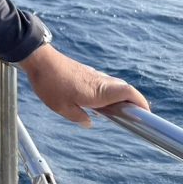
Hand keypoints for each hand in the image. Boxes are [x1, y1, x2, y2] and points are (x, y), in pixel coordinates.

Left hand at [18, 44, 149, 126]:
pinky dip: (104, 92)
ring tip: (110, 112)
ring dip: (116, 97)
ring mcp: (91, 74)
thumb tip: (89, 123)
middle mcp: (99, 81)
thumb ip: (79, 118)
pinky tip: (92, 101)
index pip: (129, 93)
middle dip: (130, 102)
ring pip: (112, 85)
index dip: (141, 103)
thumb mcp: (62, 108)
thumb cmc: (50, 84)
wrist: (38, 59)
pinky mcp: (83, 71)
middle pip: (124, 89)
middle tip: (128, 116)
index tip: (145, 115)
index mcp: (99, 91)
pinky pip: (100, 82)